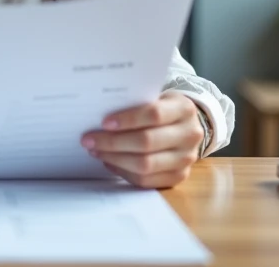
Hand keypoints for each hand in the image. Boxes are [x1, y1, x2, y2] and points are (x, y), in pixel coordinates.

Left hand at [82, 90, 204, 188]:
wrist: (188, 126)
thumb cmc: (164, 109)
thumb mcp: (157, 97)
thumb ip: (136, 103)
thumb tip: (99, 115)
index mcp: (184, 109)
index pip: (154, 114)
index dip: (128, 119)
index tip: (104, 122)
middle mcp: (189, 135)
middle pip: (147, 142)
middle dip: (113, 142)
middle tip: (89, 139)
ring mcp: (186, 159)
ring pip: (145, 165)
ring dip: (115, 158)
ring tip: (95, 150)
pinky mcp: (179, 177)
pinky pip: (146, 180)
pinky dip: (123, 172)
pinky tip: (109, 162)